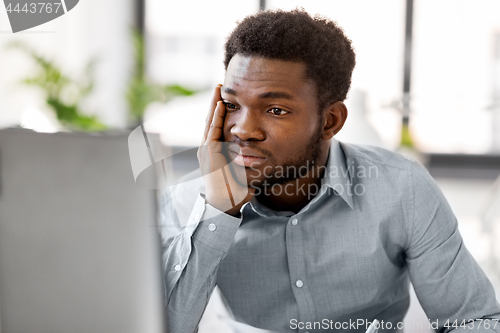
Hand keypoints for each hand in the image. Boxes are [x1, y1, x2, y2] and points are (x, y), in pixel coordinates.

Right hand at [197, 84, 253, 215]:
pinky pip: (212, 129)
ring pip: (210, 121)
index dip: (220, 112)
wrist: (227, 204)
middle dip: (215, 103)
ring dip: (214, 104)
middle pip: (211, 120)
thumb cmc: (237, 191)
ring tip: (218, 89)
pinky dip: (216, 116)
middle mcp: (207, 149)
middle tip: (220, 87)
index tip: (226, 98)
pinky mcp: (208, 153)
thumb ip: (248, 162)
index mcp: (214, 152)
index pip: (216, 126)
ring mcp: (206, 150)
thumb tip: (263, 157)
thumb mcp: (244, 171)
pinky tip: (220, 104)